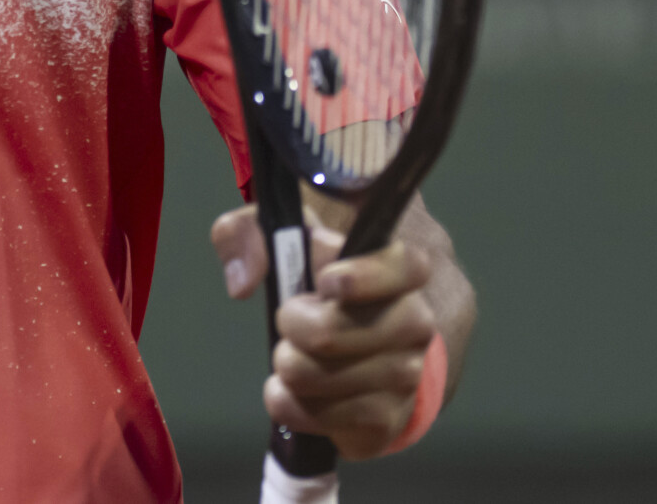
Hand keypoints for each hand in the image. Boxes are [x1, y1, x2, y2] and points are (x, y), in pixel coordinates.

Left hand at [211, 203, 440, 459]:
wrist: (359, 351)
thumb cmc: (319, 287)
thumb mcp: (280, 240)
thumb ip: (248, 234)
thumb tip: (242, 281)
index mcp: (400, 271)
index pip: (405, 266)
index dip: (366, 275)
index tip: (327, 281)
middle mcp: (413, 324)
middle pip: (331, 332)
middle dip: (291, 324)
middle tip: (293, 318)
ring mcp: (405, 376)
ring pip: (314, 376)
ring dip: (288, 363)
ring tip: (298, 352)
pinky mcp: (386, 421)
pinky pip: (315, 417)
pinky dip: (290, 404)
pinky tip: (298, 390)